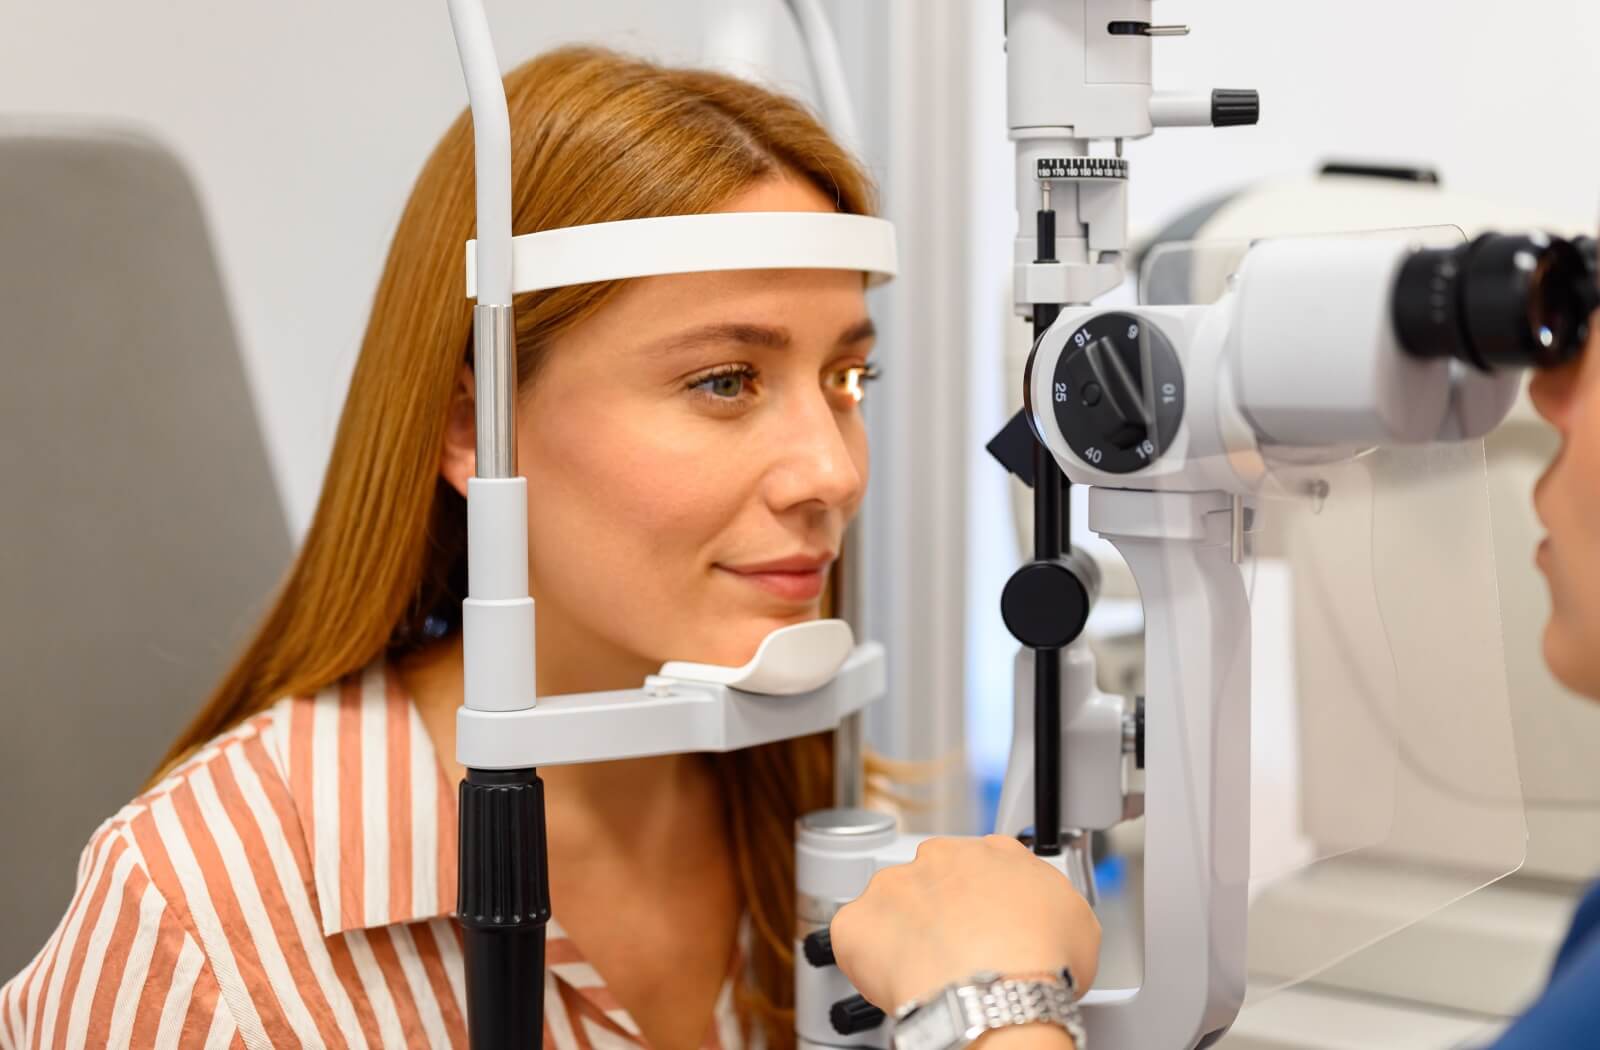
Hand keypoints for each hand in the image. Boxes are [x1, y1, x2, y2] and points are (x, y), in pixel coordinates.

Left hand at [829, 835, 1101, 1012]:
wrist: (997, 995)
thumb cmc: (1039, 963)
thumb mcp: (1077, 920)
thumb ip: (1049, 902)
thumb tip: (1044, 918)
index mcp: (995, 851)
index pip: (982, 865)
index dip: (983, 901)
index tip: (985, 925)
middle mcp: (941, 857)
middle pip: (933, 880)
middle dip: (940, 913)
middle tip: (958, 955)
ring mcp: (895, 884)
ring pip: (891, 905)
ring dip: (904, 933)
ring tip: (928, 975)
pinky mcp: (857, 920)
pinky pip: (855, 937)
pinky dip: (868, 960)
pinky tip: (895, 981)